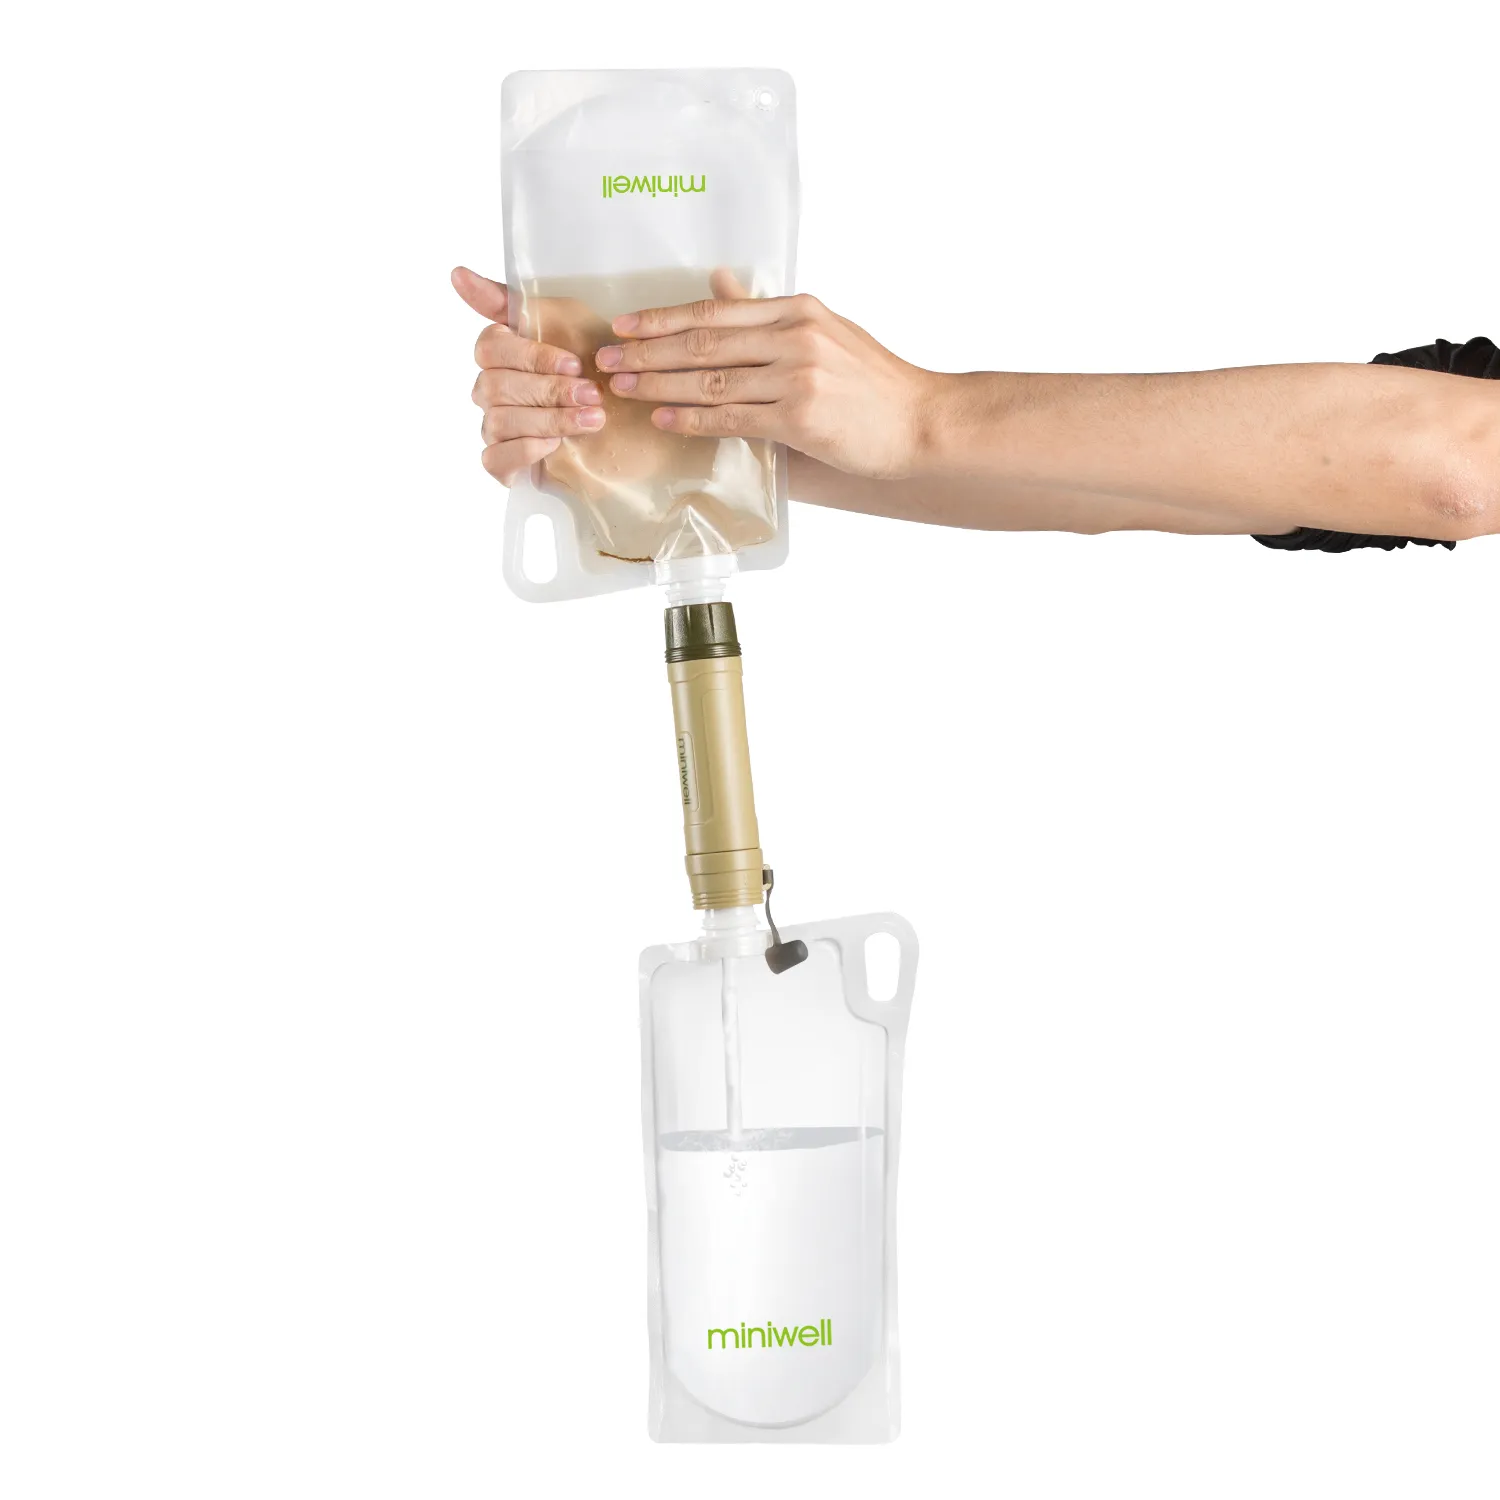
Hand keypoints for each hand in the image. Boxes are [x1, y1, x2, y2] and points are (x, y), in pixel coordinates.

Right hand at [452, 266, 606, 484]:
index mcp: (501, 354)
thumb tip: (456, 273)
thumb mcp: (567, 323)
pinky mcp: (504, 464)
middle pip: (494, 385)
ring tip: (592, 419)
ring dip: (550, 419)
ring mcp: (494, 428)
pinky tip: (556, 445)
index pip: (489, 347)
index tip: (574, 363)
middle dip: (549, 390)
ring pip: (499, 421)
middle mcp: (491, 390)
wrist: (629, 428)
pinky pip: (495, 459)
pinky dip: (526, 450)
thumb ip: (510, 301)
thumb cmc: (596, 371)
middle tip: (592, 394)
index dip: (532, 356)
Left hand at [596, 277, 939, 479]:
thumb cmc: (872, 383)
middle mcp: (794, 336)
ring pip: (712, 380)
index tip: (623, 326)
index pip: (714, 310)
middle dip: (647, 352)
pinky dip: (693, 418)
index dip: (662, 319)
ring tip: (622, 390)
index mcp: (796, 309)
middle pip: (704, 341)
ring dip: (659, 385)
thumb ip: (767, 311)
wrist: (920, 421)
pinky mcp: (800, 418)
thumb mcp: (823, 329)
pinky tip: (664, 417)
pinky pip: (732, 418)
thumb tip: (720, 281)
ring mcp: (797, 377)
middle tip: (606, 362)